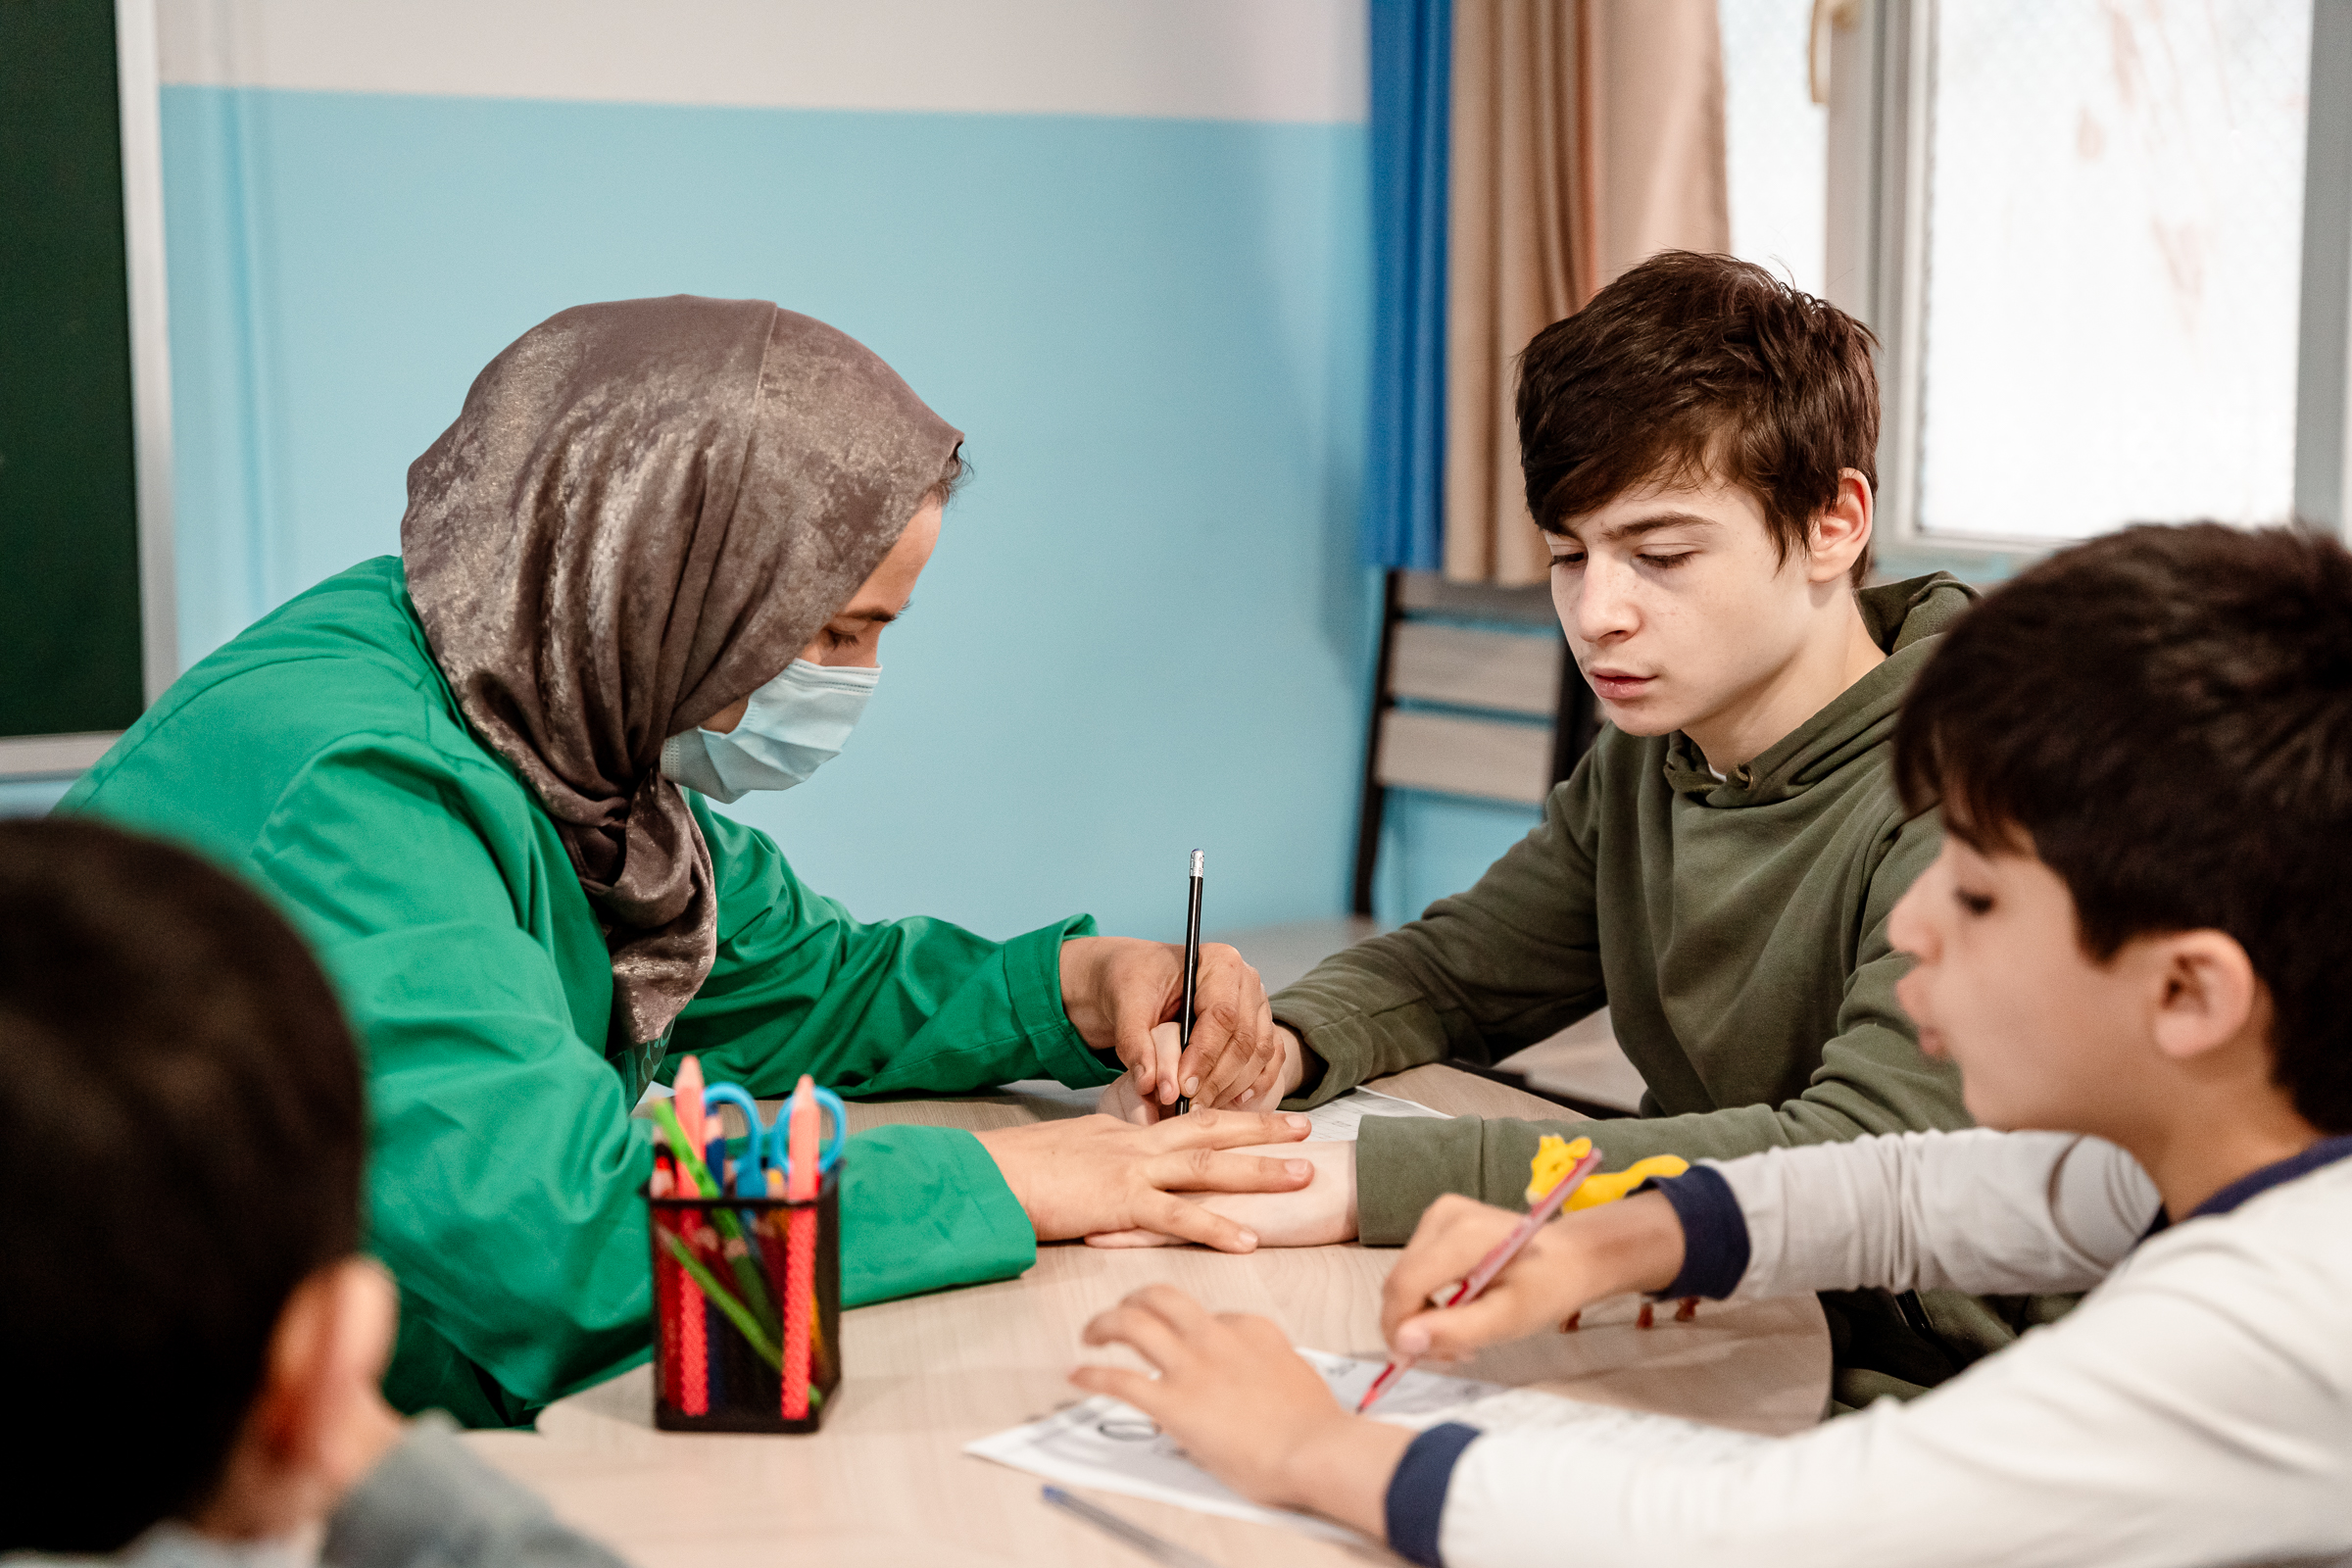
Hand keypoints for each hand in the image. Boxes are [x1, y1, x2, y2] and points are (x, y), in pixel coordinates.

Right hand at [974, 1108, 1312, 1251]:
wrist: (989, 1173)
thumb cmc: (1019, 1168)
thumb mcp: (1070, 1149)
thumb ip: (1103, 1152)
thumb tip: (1118, 1159)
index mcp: (1125, 1133)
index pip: (1188, 1121)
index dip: (1230, 1117)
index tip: (1267, 1115)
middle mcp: (1136, 1145)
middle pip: (1212, 1130)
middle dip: (1263, 1129)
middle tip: (1307, 1129)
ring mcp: (1131, 1171)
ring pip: (1208, 1167)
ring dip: (1258, 1171)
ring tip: (1302, 1176)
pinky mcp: (1120, 1203)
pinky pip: (1177, 1217)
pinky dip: (1216, 1228)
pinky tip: (1248, 1240)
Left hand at [1058, 936, 1285, 1108]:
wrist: (1139, 979)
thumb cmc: (1135, 981)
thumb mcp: (1126, 1004)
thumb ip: (1136, 1043)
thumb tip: (1150, 1084)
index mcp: (1219, 962)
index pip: (1223, 1015)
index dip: (1205, 1056)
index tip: (1182, 1088)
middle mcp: (1247, 981)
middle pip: (1245, 1040)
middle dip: (1217, 1080)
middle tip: (1188, 1106)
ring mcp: (1258, 1005)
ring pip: (1259, 1055)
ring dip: (1232, 1088)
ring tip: (1199, 1107)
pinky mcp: (1260, 1027)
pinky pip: (1269, 1061)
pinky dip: (1254, 1085)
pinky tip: (1230, 1101)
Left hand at [1073, 1285, 1411, 1537]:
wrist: (1317, 1450)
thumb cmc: (1315, 1426)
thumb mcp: (1294, 1377)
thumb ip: (1266, 1368)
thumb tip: (1251, 1381)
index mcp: (1250, 1329)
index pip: (1209, 1314)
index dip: (1187, 1326)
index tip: (1179, 1340)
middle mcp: (1216, 1337)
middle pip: (1162, 1298)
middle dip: (1135, 1300)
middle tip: (1121, 1313)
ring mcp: (1192, 1367)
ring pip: (1132, 1323)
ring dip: (1104, 1324)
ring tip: (1092, 1334)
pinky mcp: (1172, 1402)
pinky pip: (1119, 1380)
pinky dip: (1093, 1375)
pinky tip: (1080, 1376)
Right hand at [1379, 1190, 1686, 1361]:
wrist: (1571, 1256)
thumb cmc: (1548, 1288)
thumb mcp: (1508, 1319)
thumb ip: (1454, 1330)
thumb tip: (1402, 1342)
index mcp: (1463, 1233)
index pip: (1405, 1283)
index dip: (1398, 1327)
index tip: (1410, 1362)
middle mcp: (1443, 1215)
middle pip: (1401, 1281)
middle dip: (1414, 1325)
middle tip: (1451, 1354)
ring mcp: (1439, 1214)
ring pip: (1404, 1278)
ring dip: (1421, 1316)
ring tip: (1461, 1337)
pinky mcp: (1439, 1221)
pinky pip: (1415, 1269)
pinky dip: (1427, 1299)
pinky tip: (1457, 1313)